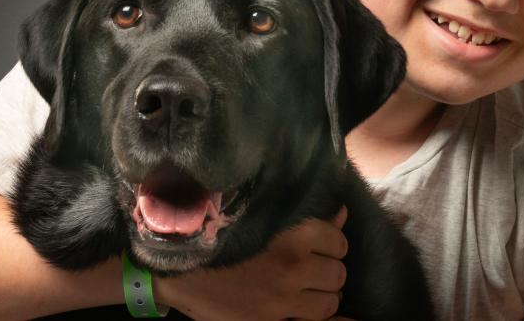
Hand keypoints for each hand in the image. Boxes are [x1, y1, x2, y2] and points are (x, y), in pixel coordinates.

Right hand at [156, 206, 348, 320]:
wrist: (181, 266)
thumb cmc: (222, 235)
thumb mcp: (265, 218)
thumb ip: (306, 219)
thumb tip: (342, 213)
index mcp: (293, 237)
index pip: (337, 240)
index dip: (330, 242)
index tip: (321, 243)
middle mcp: (293, 269)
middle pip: (338, 272)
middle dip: (328, 269)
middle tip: (313, 267)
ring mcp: (283, 300)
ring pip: (330, 300)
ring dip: (324, 294)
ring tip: (309, 290)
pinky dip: (327, 320)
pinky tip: (339, 320)